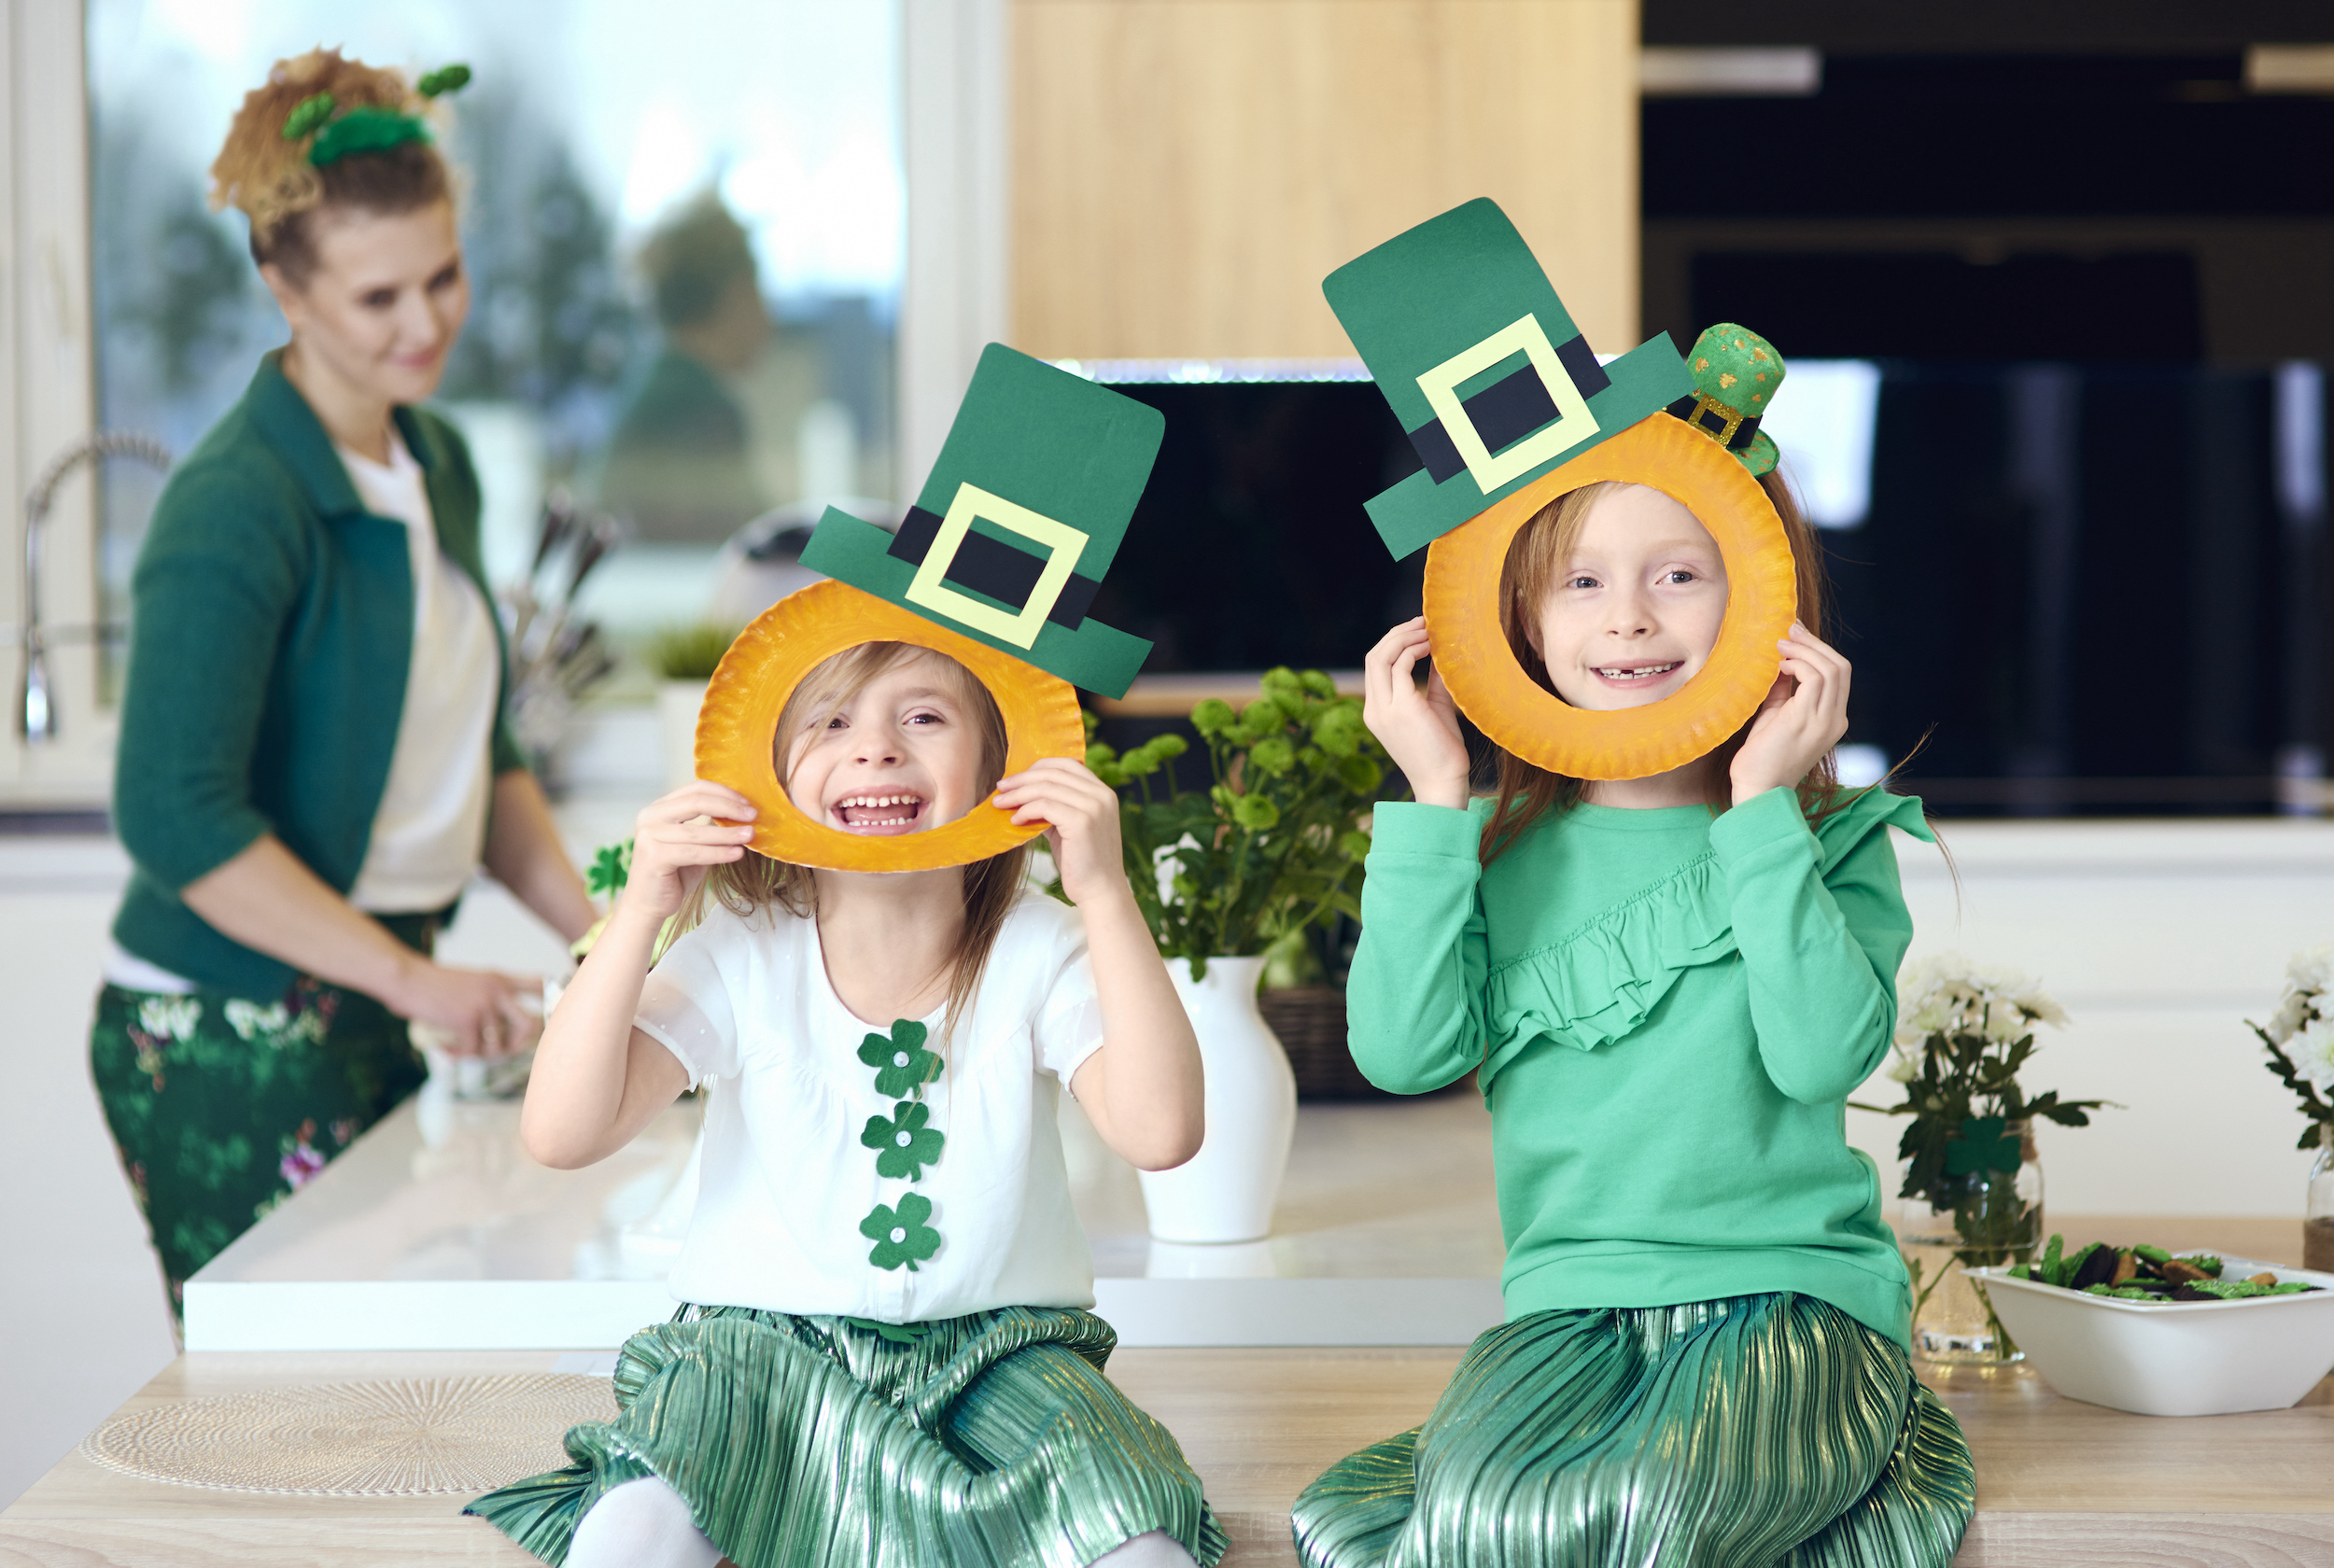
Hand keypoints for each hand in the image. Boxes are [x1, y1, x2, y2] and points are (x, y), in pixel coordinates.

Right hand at [393, 962, 541, 1056]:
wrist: (407, 978)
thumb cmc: (433, 983)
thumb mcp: (471, 982)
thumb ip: (489, 999)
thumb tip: (505, 1035)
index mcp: (500, 979)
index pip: (540, 985)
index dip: (551, 1002)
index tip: (545, 1018)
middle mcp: (498, 990)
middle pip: (532, 1025)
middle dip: (520, 1045)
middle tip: (501, 1051)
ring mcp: (484, 1005)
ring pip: (498, 1046)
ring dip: (481, 1055)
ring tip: (464, 1051)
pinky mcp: (467, 1020)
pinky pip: (473, 1051)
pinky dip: (460, 1056)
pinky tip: (447, 1050)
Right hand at [623, 780, 756, 924]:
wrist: (649, 905)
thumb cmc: (674, 874)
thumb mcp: (694, 843)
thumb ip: (709, 826)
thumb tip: (743, 813)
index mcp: (660, 807)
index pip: (696, 788)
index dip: (724, 793)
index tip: (748, 804)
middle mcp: (650, 816)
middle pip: (696, 802)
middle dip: (729, 807)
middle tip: (753, 815)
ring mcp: (649, 835)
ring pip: (697, 831)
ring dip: (728, 833)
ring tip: (750, 835)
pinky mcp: (654, 857)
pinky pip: (694, 852)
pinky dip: (718, 853)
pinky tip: (737, 854)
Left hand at [992, 756, 1131, 910]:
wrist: (1100, 891)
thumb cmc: (1082, 862)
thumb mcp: (1069, 827)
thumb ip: (1054, 807)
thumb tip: (1022, 795)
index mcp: (1102, 792)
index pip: (1067, 764)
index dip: (1038, 766)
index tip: (1016, 779)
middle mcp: (1101, 795)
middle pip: (1053, 773)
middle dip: (1022, 779)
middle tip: (1000, 788)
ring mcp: (1094, 807)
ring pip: (1046, 788)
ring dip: (1018, 794)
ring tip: (1000, 803)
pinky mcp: (1082, 822)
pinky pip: (1044, 806)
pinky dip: (1025, 811)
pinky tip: (1015, 821)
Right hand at [1363, 617, 1468, 808]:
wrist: (1443, 785)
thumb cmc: (1443, 752)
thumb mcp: (1434, 708)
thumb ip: (1432, 680)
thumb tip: (1440, 651)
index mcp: (1377, 711)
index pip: (1375, 666)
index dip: (1394, 642)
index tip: (1419, 631)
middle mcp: (1374, 709)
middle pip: (1373, 656)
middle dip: (1397, 633)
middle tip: (1424, 622)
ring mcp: (1384, 709)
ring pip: (1381, 656)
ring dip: (1405, 637)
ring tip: (1429, 630)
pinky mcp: (1401, 708)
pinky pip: (1400, 666)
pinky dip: (1415, 650)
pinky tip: (1433, 647)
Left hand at [1730, 622, 1851, 804]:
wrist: (1757, 790)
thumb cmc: (1761, 757)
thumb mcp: (1775, 715)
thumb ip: (1782, 690)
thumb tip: (1780, 661)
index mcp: (1832, 719)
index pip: (1839, 675)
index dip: (1819, 650)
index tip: (1794, 635)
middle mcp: (1835, 719)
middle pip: (1841, 667)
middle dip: (1815, 643)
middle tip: (1789, 629)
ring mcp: (1825, 721)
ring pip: (1831, 668)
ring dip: (1805, 649)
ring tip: (1781, 644)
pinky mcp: (1807, 720)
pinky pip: (1814, 678)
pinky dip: (1799, 664)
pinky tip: (1780, 665)